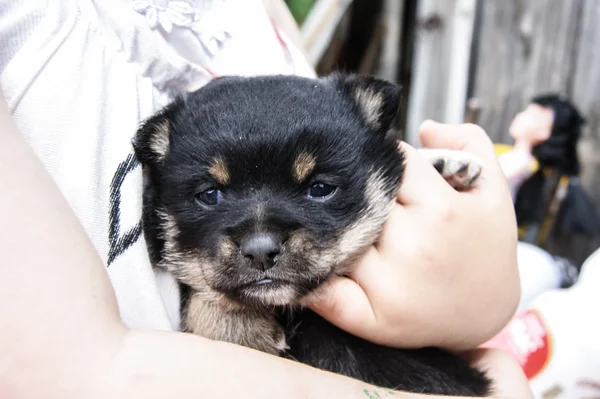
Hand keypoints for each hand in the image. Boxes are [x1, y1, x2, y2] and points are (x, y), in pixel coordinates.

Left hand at [303, 121, 519, 349]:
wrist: (489, 315)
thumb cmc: (484, 248)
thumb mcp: (494, 192)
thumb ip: (469, 144)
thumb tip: (423, 125)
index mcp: (440, 208)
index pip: (387, 164)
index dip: (379, 159)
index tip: (376, 167)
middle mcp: (413, 245)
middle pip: (357, 201)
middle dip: (352, 194)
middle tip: (348, 196)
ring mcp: (391, 285)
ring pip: (336, 237)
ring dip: (327, 229)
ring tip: (328, 224)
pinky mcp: (373, 319)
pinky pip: (326, 294)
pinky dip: (310, 280)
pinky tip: (304, 265)